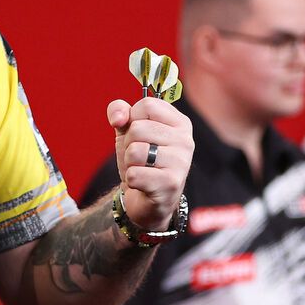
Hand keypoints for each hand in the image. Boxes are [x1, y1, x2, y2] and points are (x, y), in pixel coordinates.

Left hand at [106, 97, 193, 230]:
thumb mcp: (127, 131)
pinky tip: (143, 184)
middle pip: (138, 128)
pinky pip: (134, 174)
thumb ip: (120, 112)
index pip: (147, 104)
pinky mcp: (171, 184)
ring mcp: (181, 162)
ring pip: (135, 151)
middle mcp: (186, 140)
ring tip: (141, 169)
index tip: (137, 134)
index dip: (132, 118)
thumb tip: (119, 118)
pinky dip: (131, 180)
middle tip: (139, 157)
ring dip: (129, 163)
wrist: (146, 200)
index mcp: (180, 122)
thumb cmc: (140, 161)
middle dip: (128, 144)